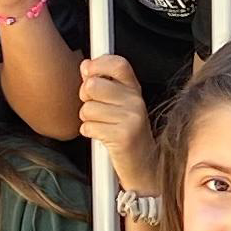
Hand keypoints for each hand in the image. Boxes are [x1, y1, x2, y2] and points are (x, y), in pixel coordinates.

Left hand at [79, 54, 158, 192]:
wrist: (144, 167)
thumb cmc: (127, 135)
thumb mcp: (120, 105)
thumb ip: (102, 83)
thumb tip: (85, 65)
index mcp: (135, 90)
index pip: (117, 64)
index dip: (98, 64)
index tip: (88, 71)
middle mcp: (136, 101)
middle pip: (93, 85)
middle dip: (85, 98)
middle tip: (95, 109)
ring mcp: (131, 118)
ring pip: (87, 108)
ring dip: (88, 120)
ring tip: (101, 126)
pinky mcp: (123, 136)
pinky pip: (89, 127)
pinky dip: (89, 133)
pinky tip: (102, 137)